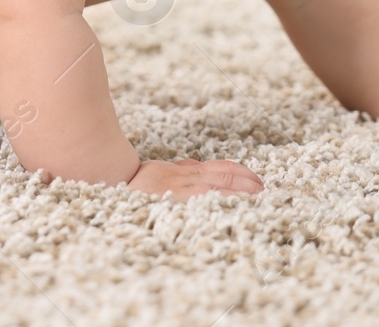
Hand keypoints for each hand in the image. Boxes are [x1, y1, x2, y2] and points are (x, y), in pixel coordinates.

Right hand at [125, 158, 264, 199]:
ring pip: (214, 191)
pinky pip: (199, 206)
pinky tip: (230, 212)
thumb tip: (195, 166)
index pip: (219, 168)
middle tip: (264, 190)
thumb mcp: (161, 171)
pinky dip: (216, 207)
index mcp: (185, 173)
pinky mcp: (172, 206)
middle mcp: (185, 180)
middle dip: (245, 183)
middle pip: (221, 178)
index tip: (256, 179)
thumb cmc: (138, 182)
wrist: (114, 183)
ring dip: (237, 194)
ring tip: (255, 199)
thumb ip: (180, 170)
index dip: (240, 172)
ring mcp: (180, 194)